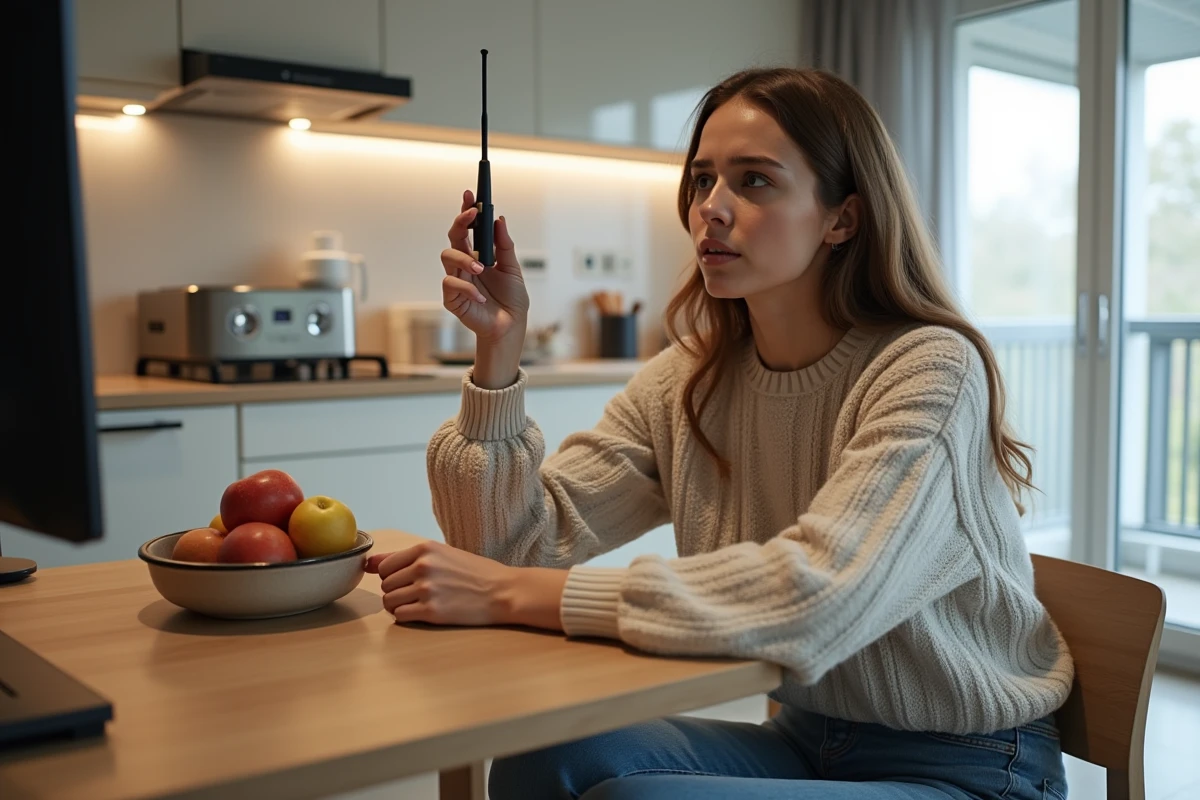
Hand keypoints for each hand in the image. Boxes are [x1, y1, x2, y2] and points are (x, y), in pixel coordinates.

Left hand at [364, 539, 567, 629]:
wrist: (503, 591)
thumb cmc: (474, 572)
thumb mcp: (442, 554)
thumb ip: (405, 558)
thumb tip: (369, 563)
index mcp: (425, 549)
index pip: (384, 565)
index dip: (391, 575)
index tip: (405, 580)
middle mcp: (423, 567)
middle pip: (385, 584)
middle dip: (396, 591)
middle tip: (416, 593)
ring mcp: (426, 590)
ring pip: (389, 601)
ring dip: (399, 605)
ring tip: (418, 604)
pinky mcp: (431, 612)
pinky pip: (400, 615)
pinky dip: (406, 616)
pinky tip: (422, 613)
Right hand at [441, 190, 528, 346]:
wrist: (510, 327)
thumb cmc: (511, 300)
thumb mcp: (513, 269)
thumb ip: (505, 245)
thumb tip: (500, 220)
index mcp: (479, 254)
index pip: (469, 228)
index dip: (467, 210)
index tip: (470, 194)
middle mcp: (466, 264)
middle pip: (454, 236)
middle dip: (461, 222)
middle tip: (471, 216)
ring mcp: (458, 279)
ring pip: (448, 256)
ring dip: (464, 258)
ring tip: (480, 267)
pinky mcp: (452, 297)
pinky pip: (451, 284)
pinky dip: (467, 288)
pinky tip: (480, 296)